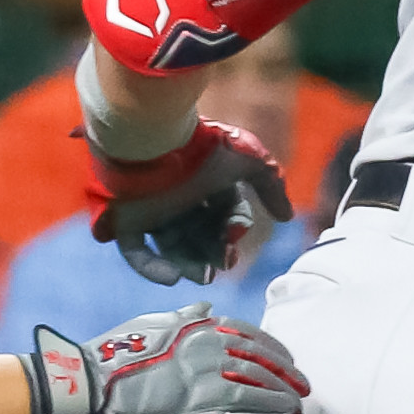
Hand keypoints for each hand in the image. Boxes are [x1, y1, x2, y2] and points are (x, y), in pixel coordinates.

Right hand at [22, 305, 312, 413]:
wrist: (91, 381)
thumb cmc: (112, 355)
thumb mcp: (149, 326)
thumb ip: (182, 317)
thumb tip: (207, 307)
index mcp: (193, 325)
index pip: (242, 331)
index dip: (268, 344)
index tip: (285, 356)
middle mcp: (204, 340)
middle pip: (257, 352)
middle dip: (283, 367)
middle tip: (304, 380)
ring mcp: (204, 366)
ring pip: (257, 373)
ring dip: (283, 386)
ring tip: (301, 396)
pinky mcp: (200, 393)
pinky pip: (246, 396)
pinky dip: (270, 400)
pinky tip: (288, 407)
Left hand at [88, 117, 293, 285]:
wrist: (153, 136)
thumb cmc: (203, 146)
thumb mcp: (249, 160)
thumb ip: (271, 185)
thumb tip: (286, 216)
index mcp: (205, 184)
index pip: (222, 215)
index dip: (232, 227)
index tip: (235, 233)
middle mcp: (179, 199)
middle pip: (200, 236)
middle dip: (215, 253)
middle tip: (223, 264)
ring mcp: (152, 212)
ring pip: (173, 248)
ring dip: (191, 265)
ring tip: (204, 276)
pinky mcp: (127, 221)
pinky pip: (136, 253)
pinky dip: (153, 269)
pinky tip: (172, 277)